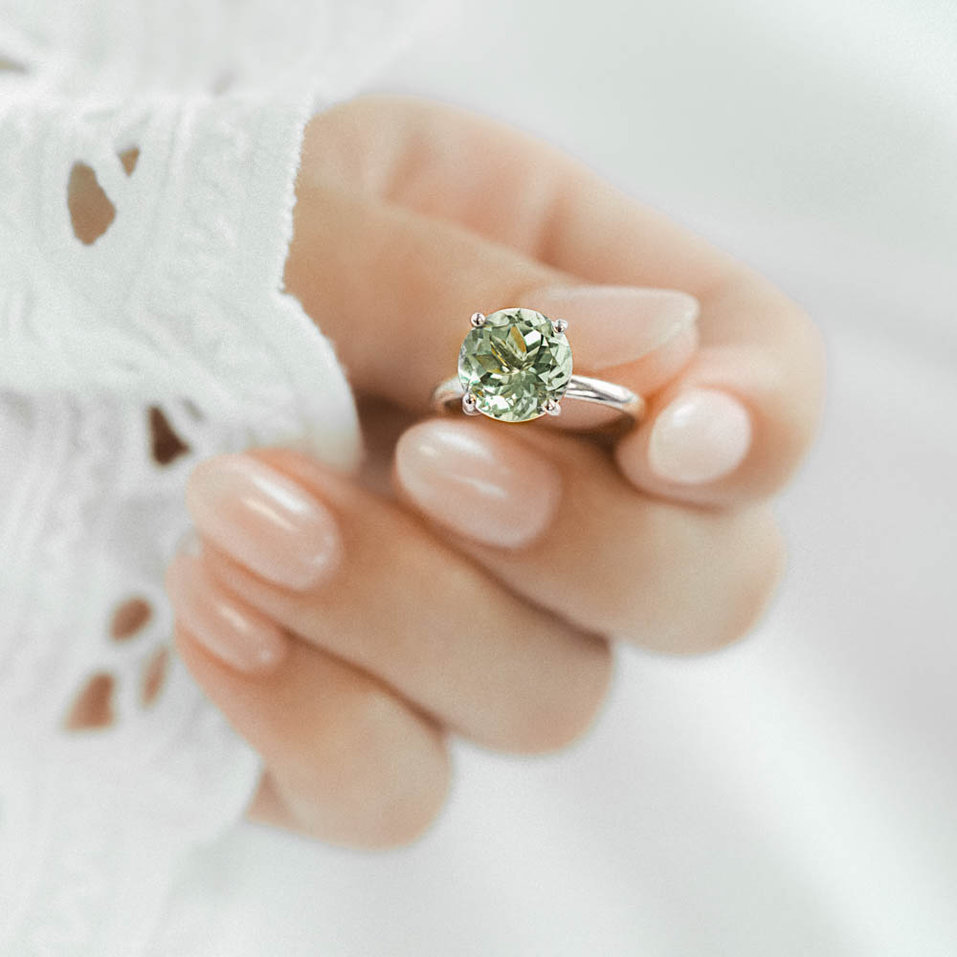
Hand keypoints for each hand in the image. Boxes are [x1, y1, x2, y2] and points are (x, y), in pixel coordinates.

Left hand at [165, 96, 823, 847]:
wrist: (12, 348)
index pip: (757, 388)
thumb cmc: (149, 233)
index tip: (670, 437)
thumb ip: (474, 294)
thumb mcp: (308, 212)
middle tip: (436, 461)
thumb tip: (663, 367)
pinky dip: (319, 721)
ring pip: (550, 701)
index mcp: (560, 318)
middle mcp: (539, 479)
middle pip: (699, 586)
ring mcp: (455, 616)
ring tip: (242, 509)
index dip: (759, 426)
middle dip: (588, 545)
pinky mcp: (345, 720)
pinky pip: (398, 789)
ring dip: (415, 619)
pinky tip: (209, 617)